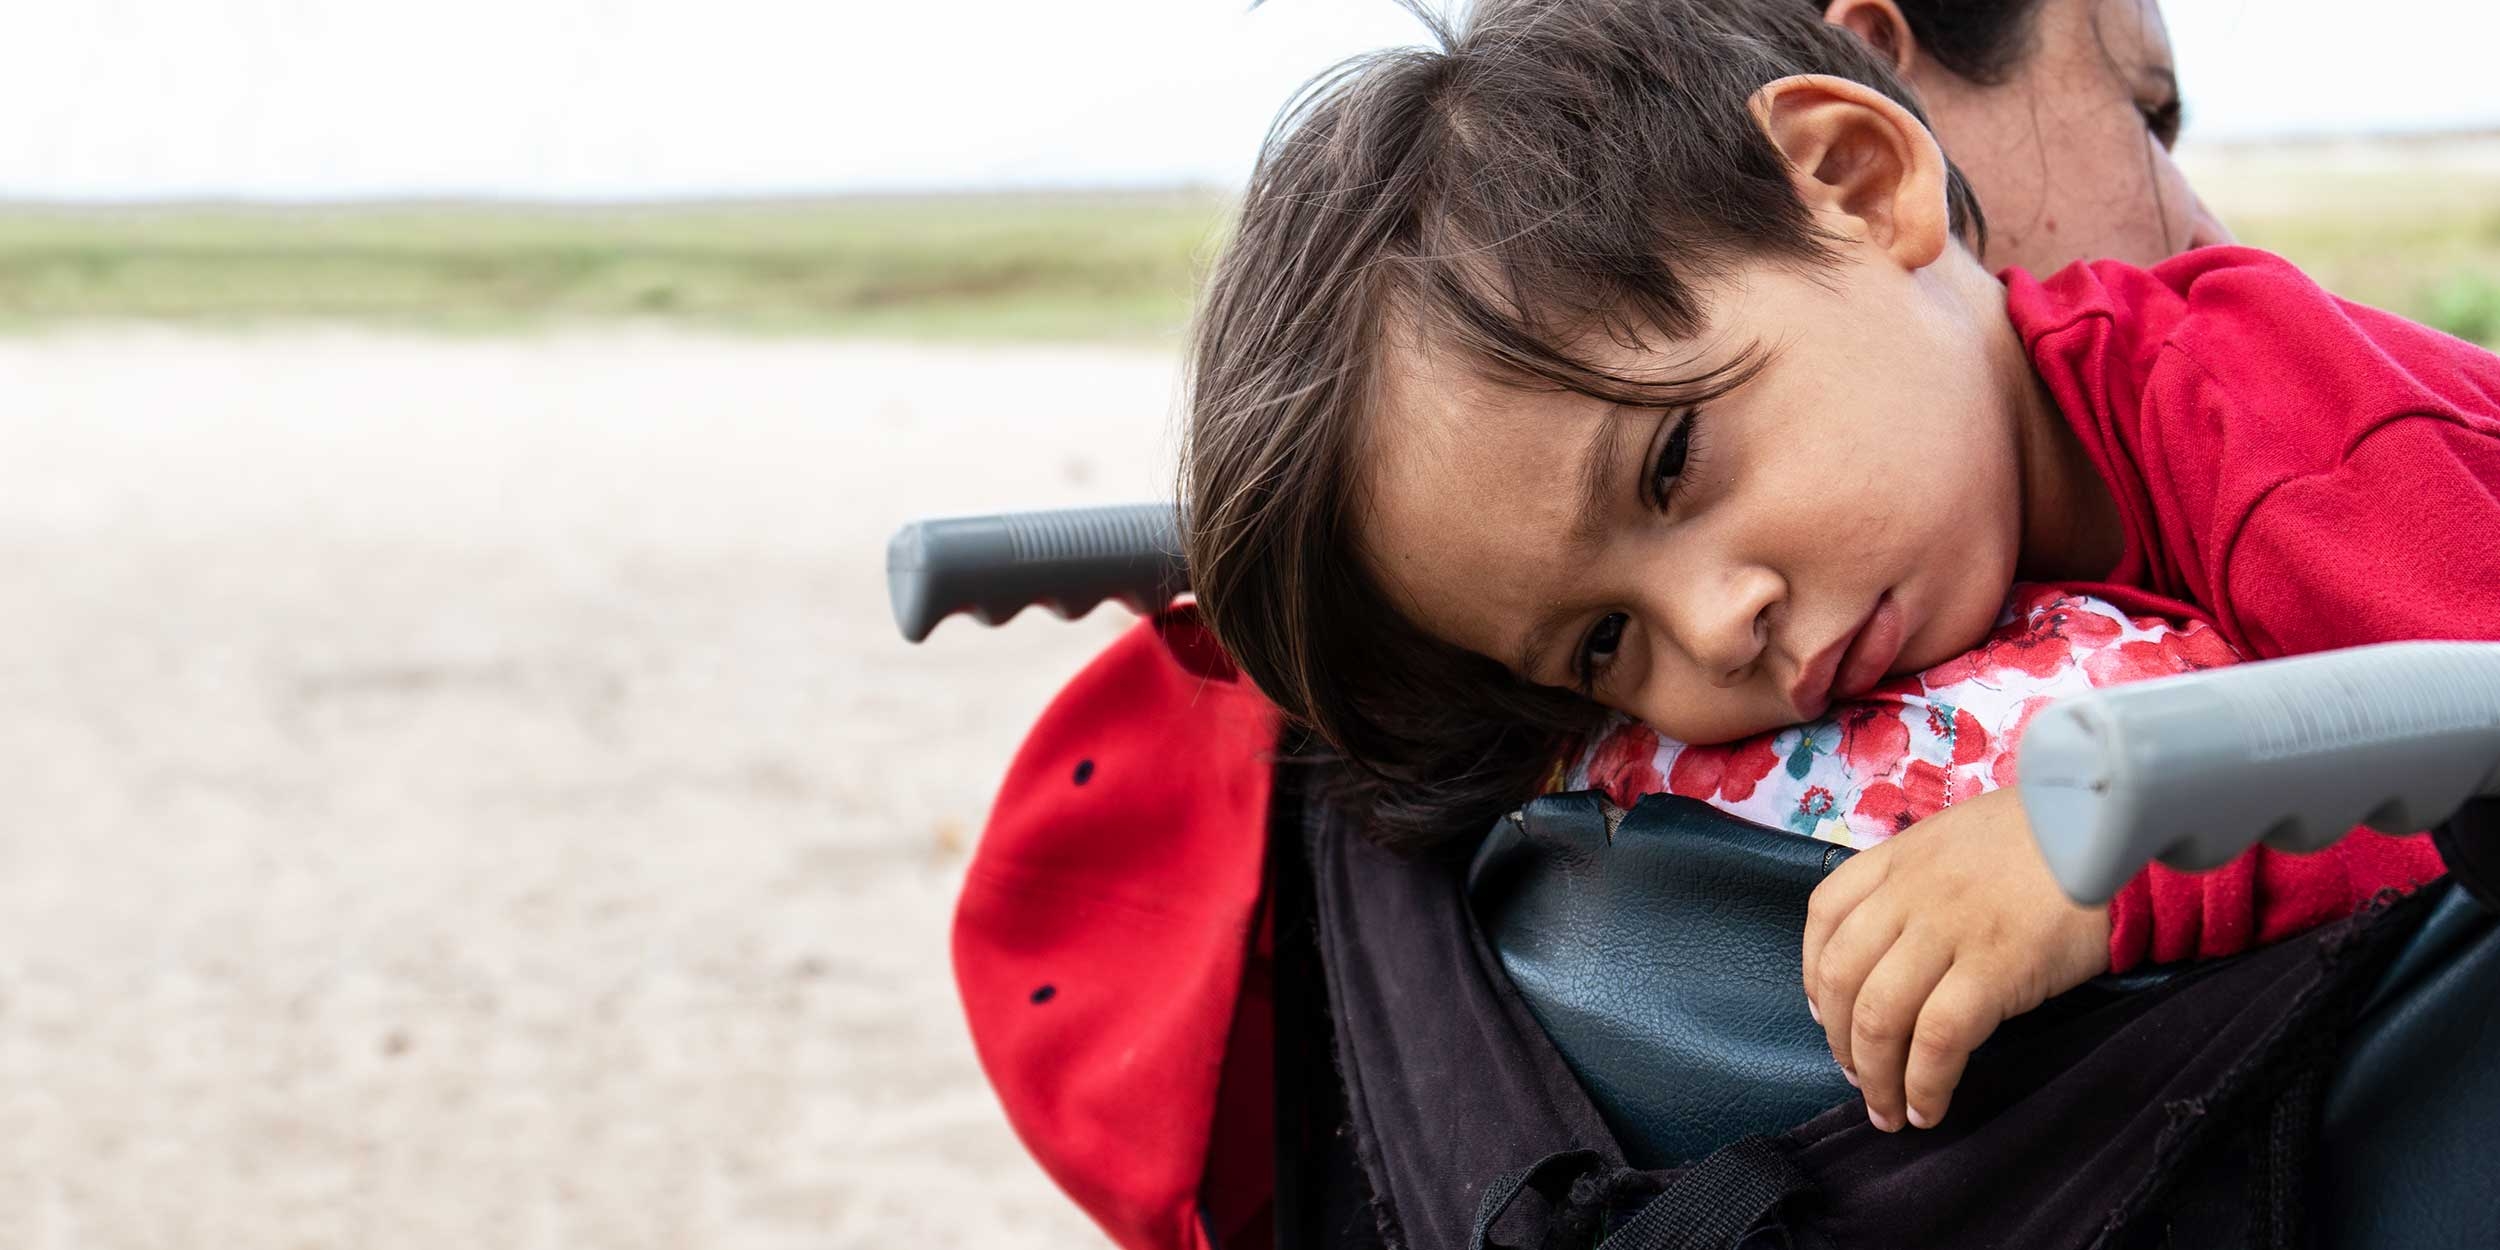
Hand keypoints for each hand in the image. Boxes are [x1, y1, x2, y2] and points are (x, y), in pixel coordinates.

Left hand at [1800, 786, 2109, 1131]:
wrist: (2112, 824)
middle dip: (1839, 1039)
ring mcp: (1948, 930)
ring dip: (1875, 1076)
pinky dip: (1925, 1083)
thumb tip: (1894, 946)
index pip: (1824, 915)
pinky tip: (1929, 1108)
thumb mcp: (1959, 836)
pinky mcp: (1995, 967)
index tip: (1824, 1011)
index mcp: (1898, 858)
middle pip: (1843, 976)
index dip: (1814, 973)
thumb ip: (1920, 880)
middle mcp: (1910, 894)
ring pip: (1879, 1014)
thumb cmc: (2045, 834)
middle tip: (1857, 1075)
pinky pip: (1938, 1038)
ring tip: (1888, 1110)